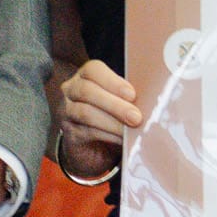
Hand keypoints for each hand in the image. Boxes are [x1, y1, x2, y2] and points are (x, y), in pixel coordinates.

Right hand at [55, 59, 139, 180]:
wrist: (94, 146)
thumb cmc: (111, 116)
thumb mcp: (119, 100)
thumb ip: (128, 96)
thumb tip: (150, 98)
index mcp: (85, 75)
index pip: (93, 70)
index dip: (112, 81)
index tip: (132, 94)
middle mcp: (71, 90)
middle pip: (87, 91)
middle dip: (115, 104)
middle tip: (136, 117)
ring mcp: (66, 111)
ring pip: (86, 112)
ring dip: (112, 122)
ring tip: (131, 130)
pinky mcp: (69, 133)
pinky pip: (87, 132)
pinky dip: (108, 135)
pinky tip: (121, 139)